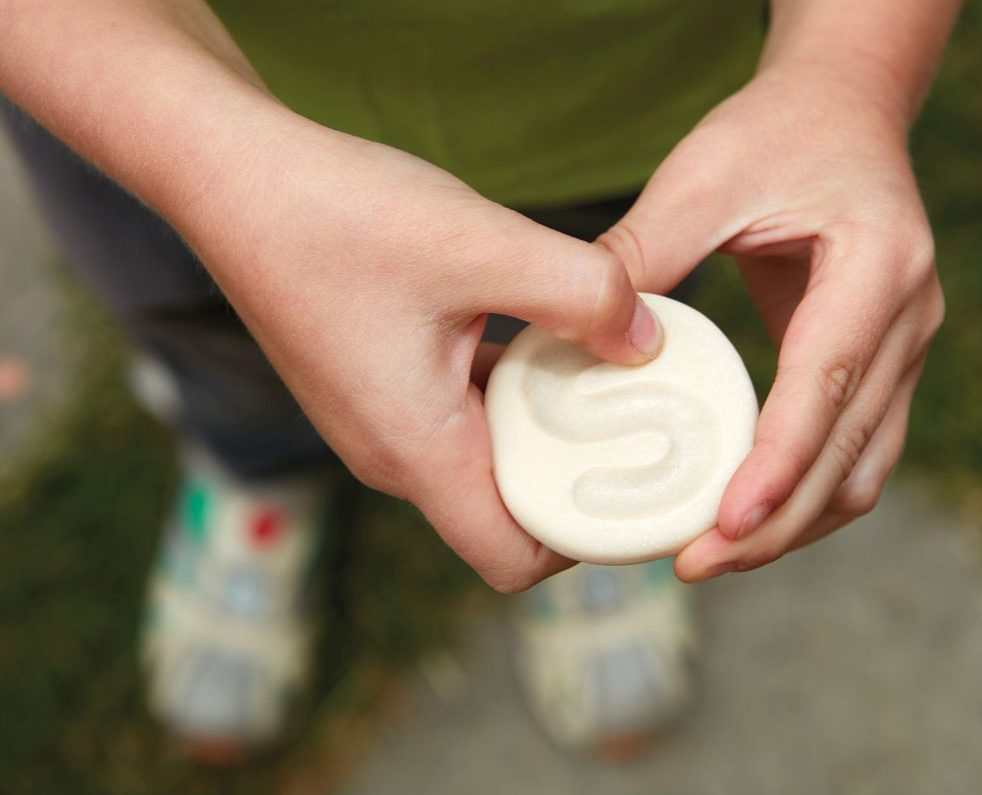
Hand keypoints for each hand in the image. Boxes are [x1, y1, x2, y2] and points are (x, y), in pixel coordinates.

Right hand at [189, 121, 662, 591]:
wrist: (226, 172)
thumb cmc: (336, 212)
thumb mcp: (481, 243)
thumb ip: (582, 293)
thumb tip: (649, 338)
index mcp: (417, 451)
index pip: (513, 559)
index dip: (584, 538)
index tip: (637, 487)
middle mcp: (393, 455)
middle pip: (507, 513)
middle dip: (576, 476)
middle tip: (639, 419)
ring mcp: (380, 420)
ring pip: (486, 454)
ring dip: (544, 424)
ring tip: (605, 372)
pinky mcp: (377, 382)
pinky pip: (459, 411)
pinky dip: (507, 387)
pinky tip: (541, 330)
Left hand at [600, 63, 944, 580]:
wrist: (846, 111)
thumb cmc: (778, 132)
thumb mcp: (706, 171)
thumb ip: (647, 247)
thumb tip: (583, 335)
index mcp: (877, 264)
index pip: (828, 382)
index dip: (779, 462)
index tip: (725, 523)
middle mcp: (910, 317)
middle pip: (850, 450)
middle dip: (776, 520)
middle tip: (694, 564)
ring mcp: (908, 348)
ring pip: (862, 469)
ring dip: (794, 523)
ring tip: (714, 556)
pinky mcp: (886, 366)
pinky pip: (855, 452)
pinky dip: (805, 494)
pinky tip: (746, 515)